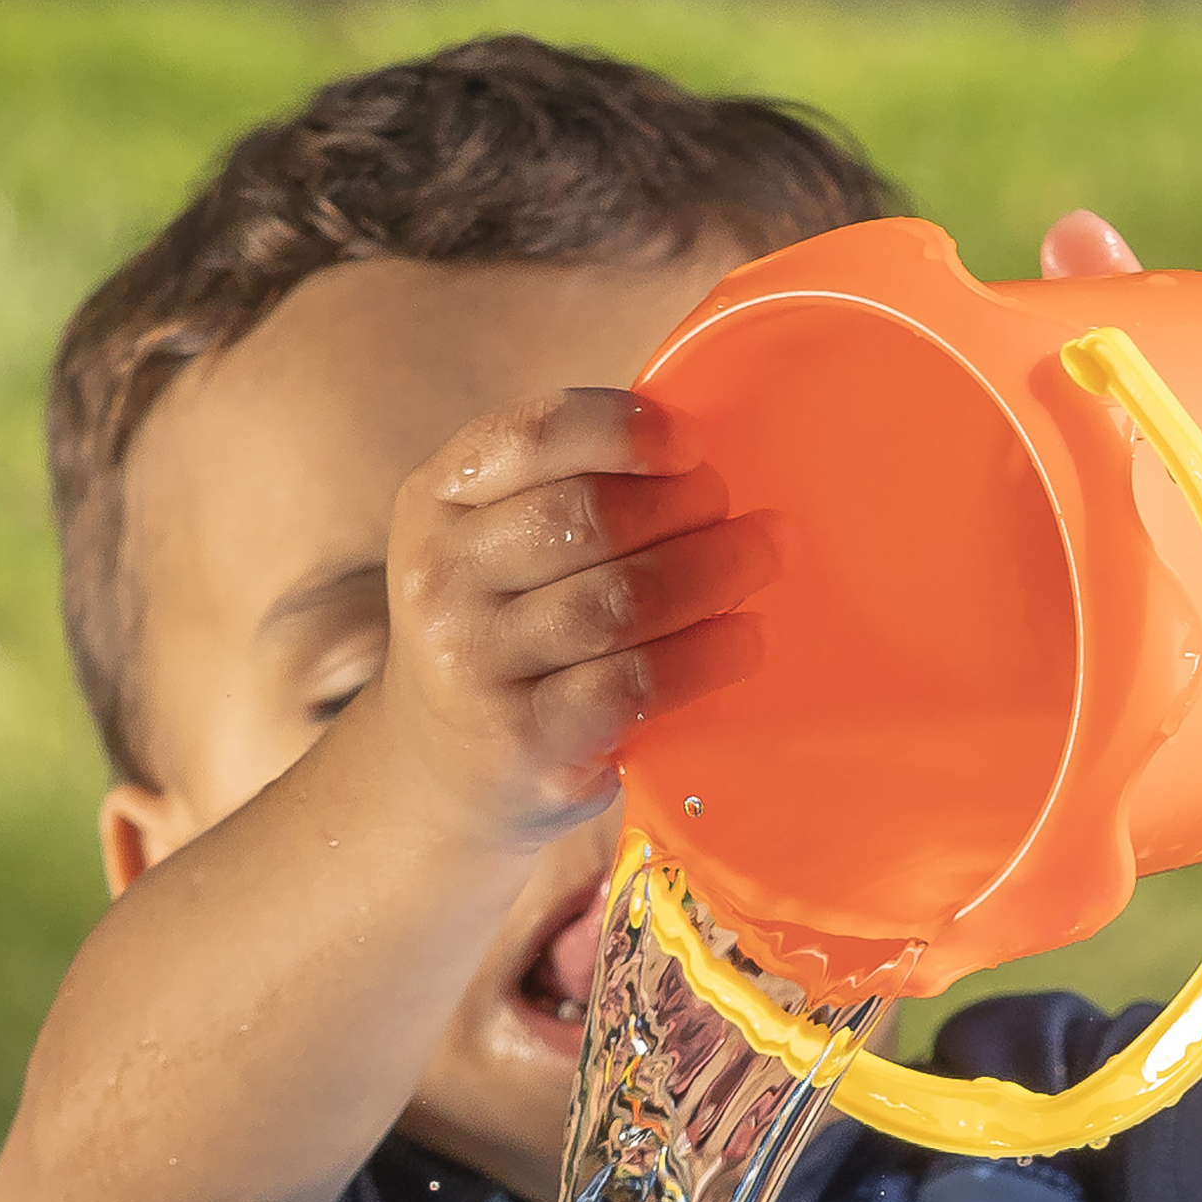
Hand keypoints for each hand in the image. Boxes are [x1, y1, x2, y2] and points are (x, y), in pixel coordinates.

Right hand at [372, 388, 769, 849]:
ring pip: (620, 600)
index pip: (532, 438)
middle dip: (686, 506)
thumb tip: (699, 455)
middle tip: (738, 515)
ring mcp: (473, 665)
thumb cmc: (506, 633)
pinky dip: (705, 657)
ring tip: (763, 560)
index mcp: (437, 501)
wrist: (446, 770)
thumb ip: (570, 485)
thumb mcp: (499, 543)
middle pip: (589, 517)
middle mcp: (440, 579)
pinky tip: (746, 642)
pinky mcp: (523, 741)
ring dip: (714, 573)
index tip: (694, 444)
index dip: (625, 430)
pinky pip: (632, 684)